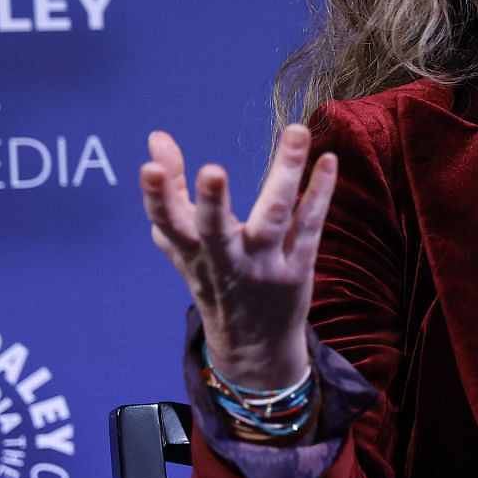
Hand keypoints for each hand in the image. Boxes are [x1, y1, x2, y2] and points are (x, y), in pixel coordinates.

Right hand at [139, 125, 337, 388]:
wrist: (253, 346)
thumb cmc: (213, 280)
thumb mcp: (184, 243)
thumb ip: (170, 190)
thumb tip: (157, 137)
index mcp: (192, 254)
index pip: (169, 223)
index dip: (157, 197)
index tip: (149, 167)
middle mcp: (226, 262)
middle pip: (215, 232)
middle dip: (211, 203)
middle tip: (212, 171)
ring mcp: (264, 267)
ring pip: (273, 218)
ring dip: (285, 173)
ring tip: (296, 132)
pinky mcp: (298, 269)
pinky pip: (309, 226)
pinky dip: (320, 191)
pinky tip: (328, 159)